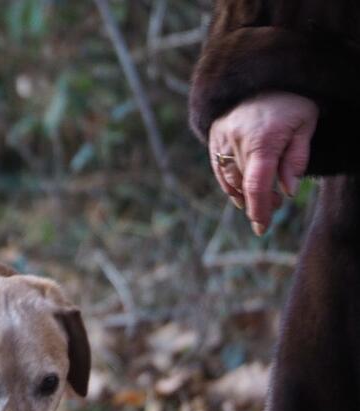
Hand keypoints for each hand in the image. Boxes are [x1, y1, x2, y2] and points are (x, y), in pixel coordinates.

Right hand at [208, 92, 317, 234]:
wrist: (263, 73)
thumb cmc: (292, 102)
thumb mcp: (306, 126)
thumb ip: (296, 160)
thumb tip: (287, 191)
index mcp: (262, 140)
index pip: (257, 186)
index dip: (259, 210)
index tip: (262, 228)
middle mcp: (237, 140)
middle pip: (245, 185)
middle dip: (259, 202)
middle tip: (276, 208)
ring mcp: (221, 139)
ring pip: (230, 179)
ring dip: (244, 194)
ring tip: (261, 198)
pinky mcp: (213, 137)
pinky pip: (219, 168)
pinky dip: (229, 183)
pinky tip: (241, 190)